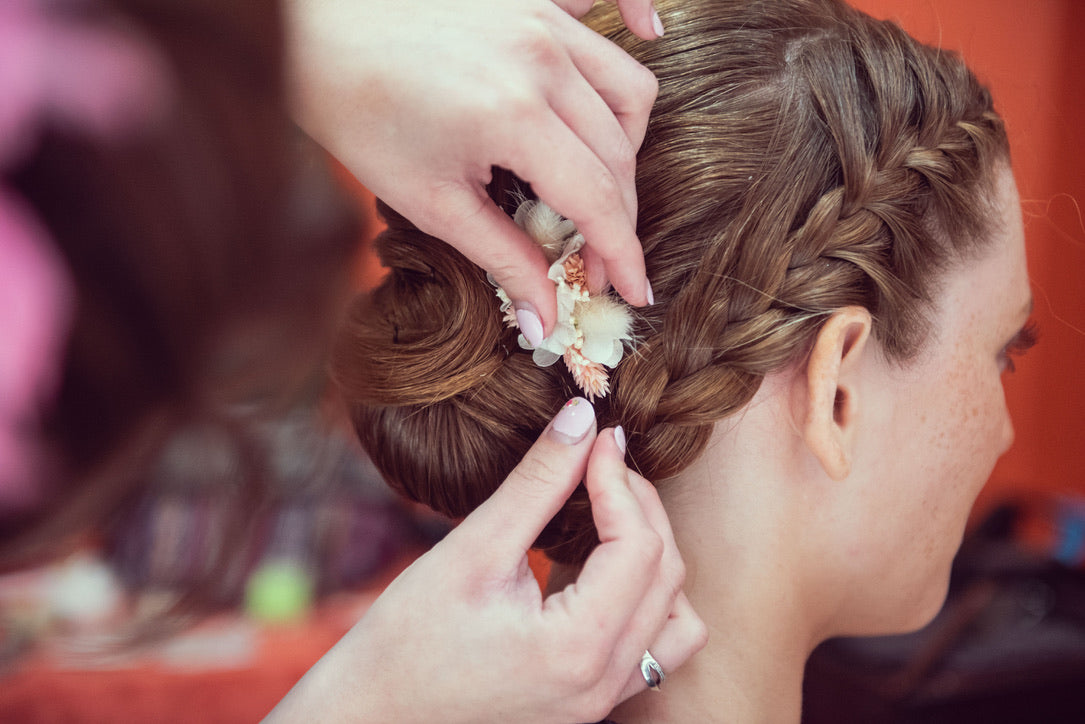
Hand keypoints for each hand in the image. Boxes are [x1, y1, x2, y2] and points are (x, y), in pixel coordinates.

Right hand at [265, 399, 705, 722]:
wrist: (370, 717)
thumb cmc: (405, 642)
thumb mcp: (472, 551)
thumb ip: (536, 482)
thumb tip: (581, 419)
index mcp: (578, 648)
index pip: (637, 545)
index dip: (619, 479)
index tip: (596, 438)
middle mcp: (603, 684)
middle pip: (666, 575)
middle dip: (639, 507)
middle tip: (597, 463)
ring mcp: (600, 703)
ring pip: (675, 618)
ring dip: (652, 557)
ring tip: (606, 515)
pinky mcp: (588, 706)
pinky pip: (650, 649)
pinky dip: (641, 598)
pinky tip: (594, 567)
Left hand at [285, 0, 660, 338]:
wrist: (311, 30)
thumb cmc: (356, 113)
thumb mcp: (430, 200)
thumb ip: (502, 259)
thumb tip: (544, 321)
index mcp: (516, 116)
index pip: (598, 198)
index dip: (622, 253)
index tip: (632, 291)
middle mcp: (544, 60)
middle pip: (620, 154)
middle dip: (619, 217)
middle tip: (596, 260)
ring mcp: (543, 21)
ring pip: (629, 93)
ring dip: (626, 150)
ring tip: (597, 189)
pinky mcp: (533, 0)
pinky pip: (607, 27)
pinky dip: (626, 56)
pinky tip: (639, 60)